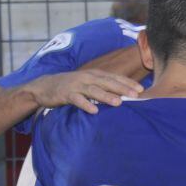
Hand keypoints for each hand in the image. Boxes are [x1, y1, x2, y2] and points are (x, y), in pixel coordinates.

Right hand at [27, 68, 143, 112]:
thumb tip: (122, 95)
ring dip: (106, 96)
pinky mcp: (65, 94)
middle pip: (107, 82)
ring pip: (93, 90)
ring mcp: (76, 85)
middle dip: (122, 88)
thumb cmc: (71, 86)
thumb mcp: (88, 83)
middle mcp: (87, 77)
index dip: (127, 82)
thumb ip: (102, 87)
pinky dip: (85, 104)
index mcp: (94, 74)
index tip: (141, 89)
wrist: (45, 86)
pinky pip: (77, 100)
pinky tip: (93, 111)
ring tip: (118, 103)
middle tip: (136, 95)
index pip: (114, 77)